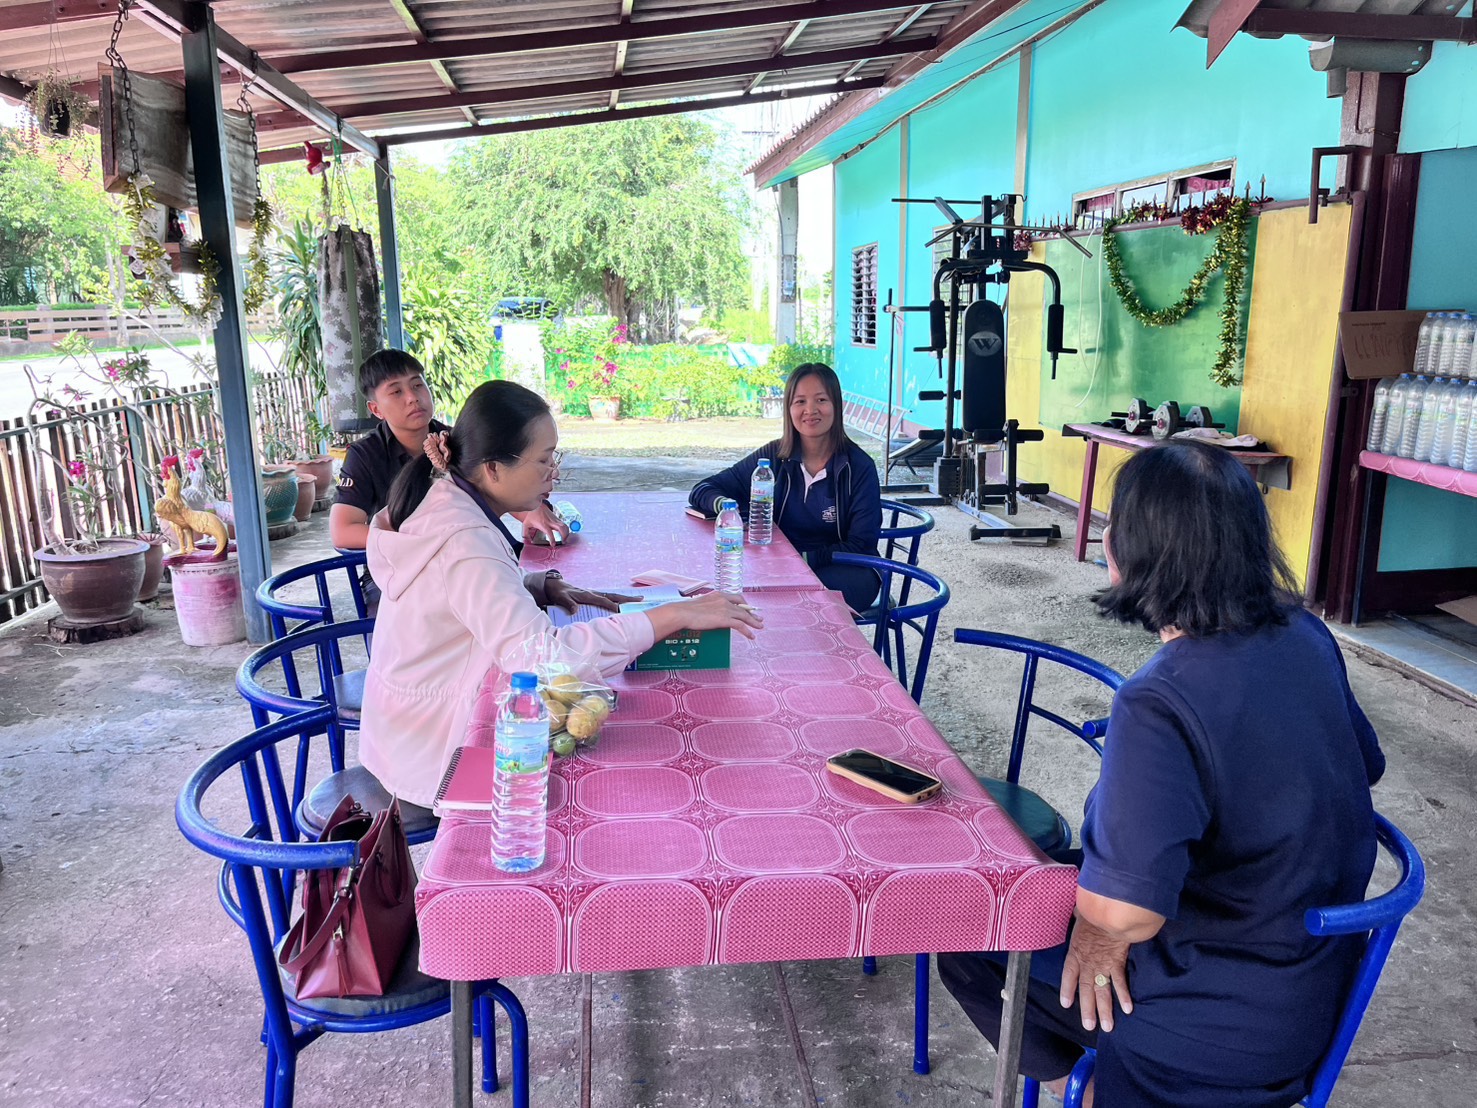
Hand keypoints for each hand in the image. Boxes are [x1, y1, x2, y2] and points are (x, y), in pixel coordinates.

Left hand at [519, 501, 569, 544]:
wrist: (536, 504)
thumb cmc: (531, 514)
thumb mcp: (525, 524)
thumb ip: (525, 533)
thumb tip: (528, 539)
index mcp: (543, 524)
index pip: (549, 532)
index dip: (552, 539)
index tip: (553, 545)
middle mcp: (550, 522)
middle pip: (561, 528)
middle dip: (564, 536)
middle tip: (563, 542)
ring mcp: (554, 519)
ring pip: (564, 525)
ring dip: (566, 532)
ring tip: (565, 538)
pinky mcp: (556, 518)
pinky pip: (563, 524)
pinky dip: (565, 529)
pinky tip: (564, 533)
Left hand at [545, 578, 642, 614]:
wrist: (554, 585)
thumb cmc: (558, 592)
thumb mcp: (561, 598)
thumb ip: (568, 604)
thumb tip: (574, 611)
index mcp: (587, 595)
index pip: (603, 600)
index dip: (612, 605)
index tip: (622, 610)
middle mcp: (593, 593)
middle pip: (613, 596)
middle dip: (627, 598)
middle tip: (641, 599)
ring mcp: (594, 594)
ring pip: (613, 596)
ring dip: (625, 598)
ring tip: (638, 599)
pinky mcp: (593, 596)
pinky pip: (609, 598)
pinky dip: (618, 600)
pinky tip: (624, 603)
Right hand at [649, 592, 764, 639]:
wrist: (682, 613)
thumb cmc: (685, 610)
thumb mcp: (699, 604)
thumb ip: (708, 606)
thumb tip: (708, 613)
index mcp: (718, 594)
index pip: (735, 597)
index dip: (743, 603)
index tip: (747, 607)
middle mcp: (724, 600)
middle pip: (743, 606)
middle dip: (751, 613)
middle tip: (758, 618)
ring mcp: (725, 609)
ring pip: (744, 615)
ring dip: (753, 622)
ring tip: (759, 626)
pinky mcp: (725, 619)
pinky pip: (741, 625)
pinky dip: (748, 631)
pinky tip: (751, 635)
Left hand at [1059, 917, 1133, 1032]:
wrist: (1108, 912)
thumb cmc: (1092, 910)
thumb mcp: (1080, 914)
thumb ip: (1078, 918)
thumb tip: (1076, 911)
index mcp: (1075, 951)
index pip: (1069, 974)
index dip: (1067, 989)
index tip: (1066, 1004)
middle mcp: (1087, 962)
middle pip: (1086, 989)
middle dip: (1087, 1008)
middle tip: (1089, 1026)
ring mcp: (1103, 965)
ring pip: (1103, 991)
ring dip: (1105, 1010)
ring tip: (1108, 1027)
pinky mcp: (1118, 963)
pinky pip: (1120, 982)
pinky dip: (1124, 996)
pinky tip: (1127, 1009)